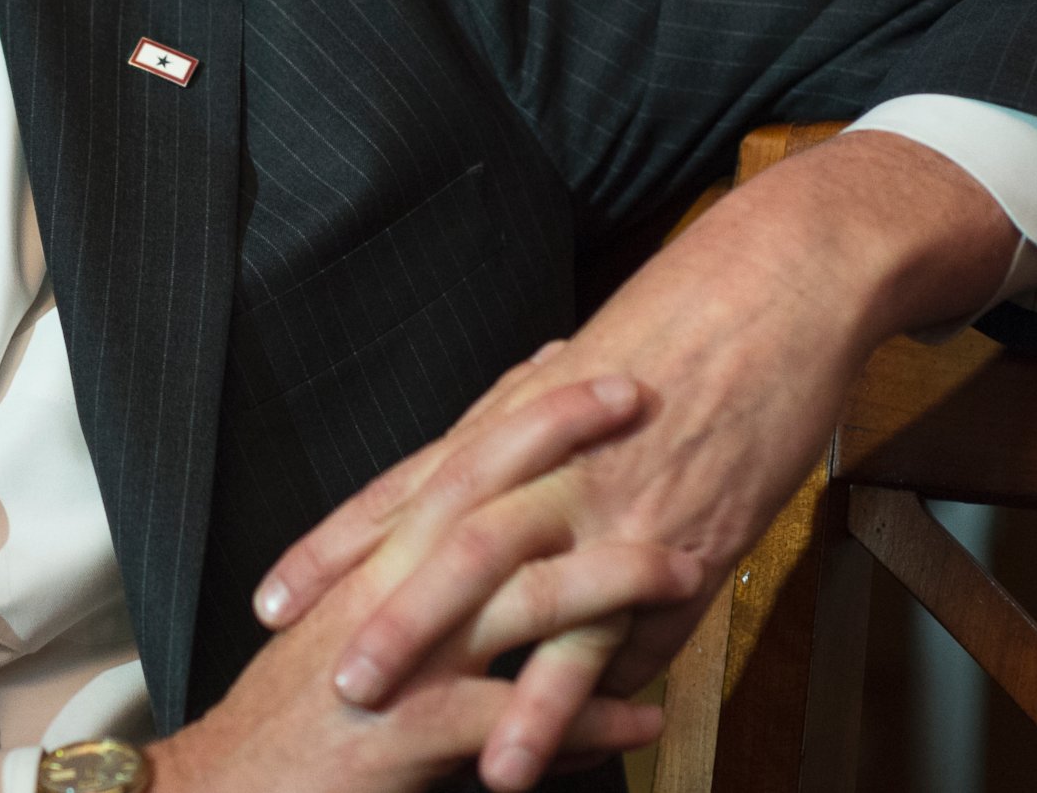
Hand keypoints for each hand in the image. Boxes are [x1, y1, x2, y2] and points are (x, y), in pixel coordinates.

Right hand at [145, 375, 697, 792]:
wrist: (225, 791)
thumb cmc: (292, 722)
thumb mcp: (350, 635)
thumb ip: (414, 597)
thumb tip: (481, 567)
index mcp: (374, 561)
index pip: (452, 459)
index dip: (512, 406)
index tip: (571, 360)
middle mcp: (386, 589)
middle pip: (484, 489)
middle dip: (562, 438)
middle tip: (636, 394)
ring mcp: (403, 656)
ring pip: (519, 594)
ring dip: (611, 576)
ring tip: (685, 567)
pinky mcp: (413, 729)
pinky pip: (518, 711)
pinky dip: (588, 717)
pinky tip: (643, 720)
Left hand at [254, 131, 1018, 789]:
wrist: (767, 292)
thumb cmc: (660, 328)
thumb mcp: (556, 378)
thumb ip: (499, 441)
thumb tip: (446, 492)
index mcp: (505, 427)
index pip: (399, 494)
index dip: (332, 551)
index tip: (270, 603)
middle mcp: (551, 469)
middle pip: (460, 551)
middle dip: (403, 627)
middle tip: (345, 689)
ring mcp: (623, 508)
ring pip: (557, 604)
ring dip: (521, 694)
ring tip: (489, 769)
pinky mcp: (695, 541)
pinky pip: (650, 631)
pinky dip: (623, 694)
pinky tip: (593, 749)